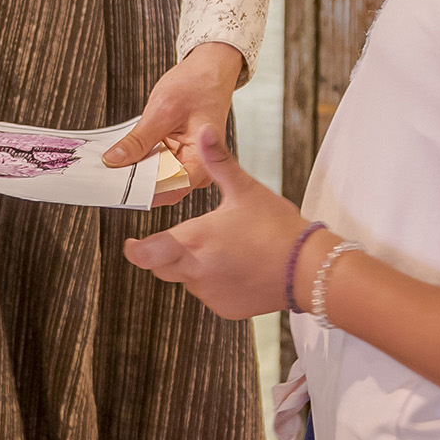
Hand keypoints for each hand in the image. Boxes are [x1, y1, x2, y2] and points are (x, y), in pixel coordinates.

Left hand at [103, 41, 246, 202]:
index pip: (171, 189)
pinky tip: (126, 153)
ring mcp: (188, 163)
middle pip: (162, 187)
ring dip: (136, 171)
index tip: (116, 188)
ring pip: (156, 178)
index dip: (142, 192)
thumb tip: (114, 160)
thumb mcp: (163, 110)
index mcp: (203, 160)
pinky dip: (141, 160)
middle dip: (135, 182)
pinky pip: (156, 165)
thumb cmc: (198, 85)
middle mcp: (198, 168)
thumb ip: (139, 139)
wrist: (210, 71)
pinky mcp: (177, 156)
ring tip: (114, 161)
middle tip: (108, 173)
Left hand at [122, 122, 308, 318]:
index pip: (145, 254)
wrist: (308, 269)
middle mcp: (195, 271)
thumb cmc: (277, 227)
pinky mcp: (225, 308)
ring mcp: (210, 293)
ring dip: (193, 267)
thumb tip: (204, 131)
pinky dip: (215, 283)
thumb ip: (218, 160)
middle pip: (162, 267)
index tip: (131, 244)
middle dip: (166, 253)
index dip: (134, 250)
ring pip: (187, 281)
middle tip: (187, 238)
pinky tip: (238, 268)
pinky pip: (209, 295)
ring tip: (225, 250)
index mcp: (194, 240)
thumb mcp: (245, 189)